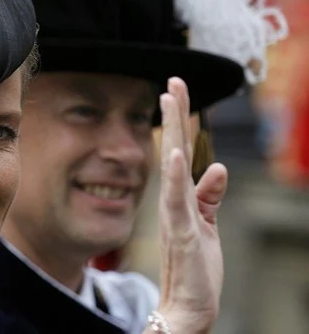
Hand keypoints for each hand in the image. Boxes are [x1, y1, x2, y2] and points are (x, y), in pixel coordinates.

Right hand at [154, 77, 226, 332]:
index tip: (176, 92)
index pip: (180, 153)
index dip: (180, 123)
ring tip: (170, 100)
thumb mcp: (207, 226)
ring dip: (172, 132)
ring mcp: (174, 216)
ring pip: (172, 166)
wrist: (186, 308)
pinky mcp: (182, 233)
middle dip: (175, 115)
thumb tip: (219, 167)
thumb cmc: (195, 269)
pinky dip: (175, 177)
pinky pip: (176, 201)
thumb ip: (210, 197)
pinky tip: (174, 154)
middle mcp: (173, 202)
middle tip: (173, 81)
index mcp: (180, 200)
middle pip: (174, 150)